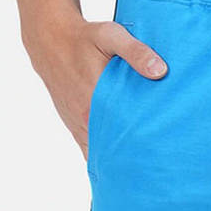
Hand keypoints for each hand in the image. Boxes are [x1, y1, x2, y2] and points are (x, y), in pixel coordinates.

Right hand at [25, 14, 166, 158]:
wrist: (50, 39)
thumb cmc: (84, 37)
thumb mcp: (111, 36)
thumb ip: (136, 52)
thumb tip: (160, 70)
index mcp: (95, 101)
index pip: (121, 136)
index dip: (139, 151)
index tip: (158, 161)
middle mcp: (84, 117)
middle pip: (112, 149)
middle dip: (132, 160)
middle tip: (156, 170)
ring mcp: (77, 124)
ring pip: (98, 152)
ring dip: (116, 161)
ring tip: (140, 173)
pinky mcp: (73, 124)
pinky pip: (88, 148)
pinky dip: (102, 157)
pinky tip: (117, 167)